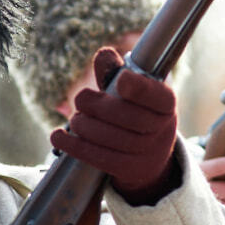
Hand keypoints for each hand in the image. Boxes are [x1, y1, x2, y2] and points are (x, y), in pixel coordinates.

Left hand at [50, 48, 178, 204]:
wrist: (149, 155)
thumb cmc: (136, 111)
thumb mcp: (131, 91)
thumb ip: (114, 72)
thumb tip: (103, 55)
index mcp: (166, 102)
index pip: (156, 95)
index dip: (139, 88)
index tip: (122, 80)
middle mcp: (162, 127)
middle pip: (128, 116)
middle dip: (97, 106)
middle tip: (80, 100)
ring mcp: (147, 151)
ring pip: (111, 138)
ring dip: (84, 126)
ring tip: (75, 120)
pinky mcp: (129, 169)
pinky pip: (99, 157)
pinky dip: (75, 145)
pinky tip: (58, 136)